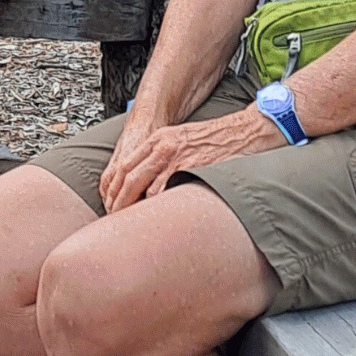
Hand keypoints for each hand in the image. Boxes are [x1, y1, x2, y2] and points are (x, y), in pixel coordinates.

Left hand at [100, 105, 282, 211]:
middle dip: (117, 200)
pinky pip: (163, 189)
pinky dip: (153, 205)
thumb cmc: (217, 141)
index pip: (124, 165)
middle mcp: (162, 145)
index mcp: (158, 138)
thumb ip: (164, 157)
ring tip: (127, 222)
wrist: (244, 132)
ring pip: (141, 184)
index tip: (112, 204)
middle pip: (127, 175)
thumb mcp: (183, 141)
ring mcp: (174, 155)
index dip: (115, 187)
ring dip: (131, 206)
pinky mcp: (188, 166)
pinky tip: (150, 218)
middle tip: (113, 218)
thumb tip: (149, 185)